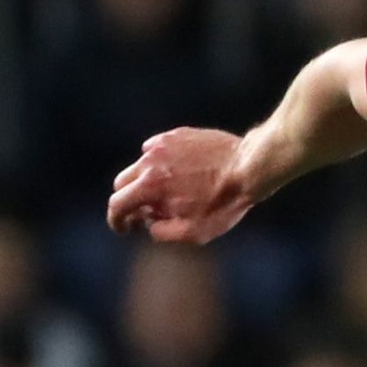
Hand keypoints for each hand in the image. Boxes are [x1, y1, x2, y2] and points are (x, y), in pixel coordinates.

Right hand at [107, 128, 256, 243]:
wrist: (250, 167)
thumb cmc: (223, 203)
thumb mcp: (193, 233)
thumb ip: (162, 232)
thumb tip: (149, 223)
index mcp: (150, 186)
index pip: (116, 204)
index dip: (116, 221)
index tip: (124, 228)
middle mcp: (150, 161)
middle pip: (122, 183)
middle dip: (129, 201)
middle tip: (146, 213)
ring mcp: (163, 144)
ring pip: (139, 164)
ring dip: (144, 181)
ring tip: (166, 193)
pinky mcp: (177, 134)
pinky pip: (156, 149)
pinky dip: (158, 163)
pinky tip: (176, 172)